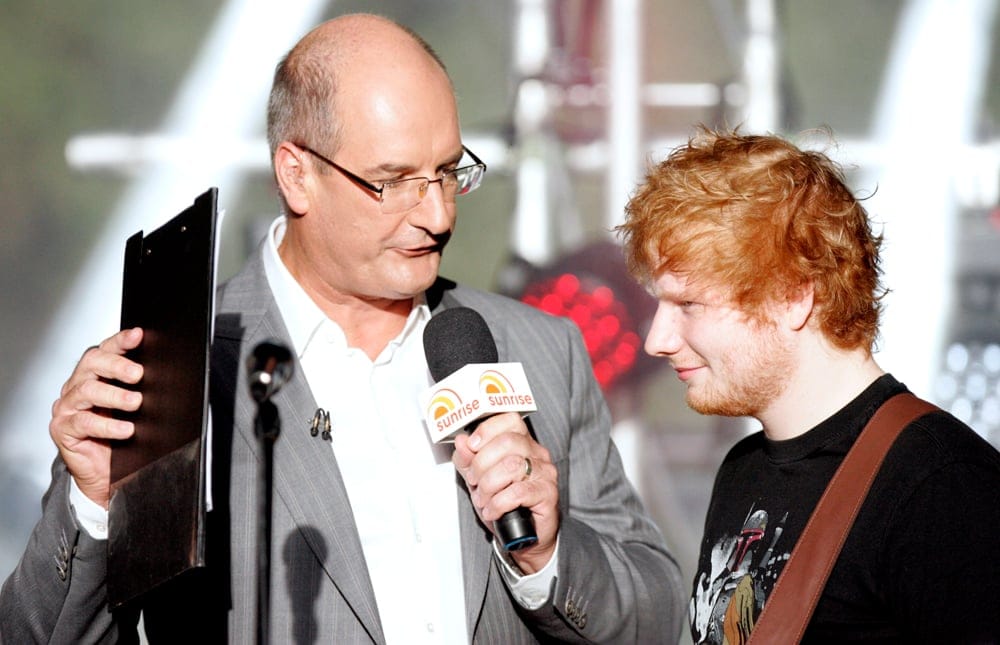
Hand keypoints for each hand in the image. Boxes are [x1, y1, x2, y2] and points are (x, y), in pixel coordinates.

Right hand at [49, 327, 143, 508]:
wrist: (106, 474)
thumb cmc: (121, 438)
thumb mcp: (135, 410)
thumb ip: (141, 389)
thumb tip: (169, 372)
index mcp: (95, 376)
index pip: (106, 350)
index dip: (121, 341)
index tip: (138, 335)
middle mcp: (78, 387)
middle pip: (91, 364)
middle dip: (116, 365)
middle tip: (138, 374)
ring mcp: (68, 407)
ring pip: (86, 391)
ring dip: (114, 395)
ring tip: (135, 403)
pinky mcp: (63, 429)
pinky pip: (83, 423)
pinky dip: (107, 425)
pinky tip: (125, 429)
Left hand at [452, 412, 557, 572]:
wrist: (524, 536)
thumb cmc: (504, 504)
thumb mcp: (479, 479)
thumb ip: (469, 460)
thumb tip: (462, 442)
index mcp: (521, 443)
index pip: (510, 420)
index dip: (487, 429)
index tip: (472, 445)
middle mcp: (536, 453)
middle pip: (508, 442)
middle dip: (482, 463)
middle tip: (475, 480)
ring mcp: (544, 473)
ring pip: (511, 466)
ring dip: (489, 486)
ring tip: (484, 499)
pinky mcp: (548, 494)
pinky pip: (518, 492)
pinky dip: (498, 503)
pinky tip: (493, 510)